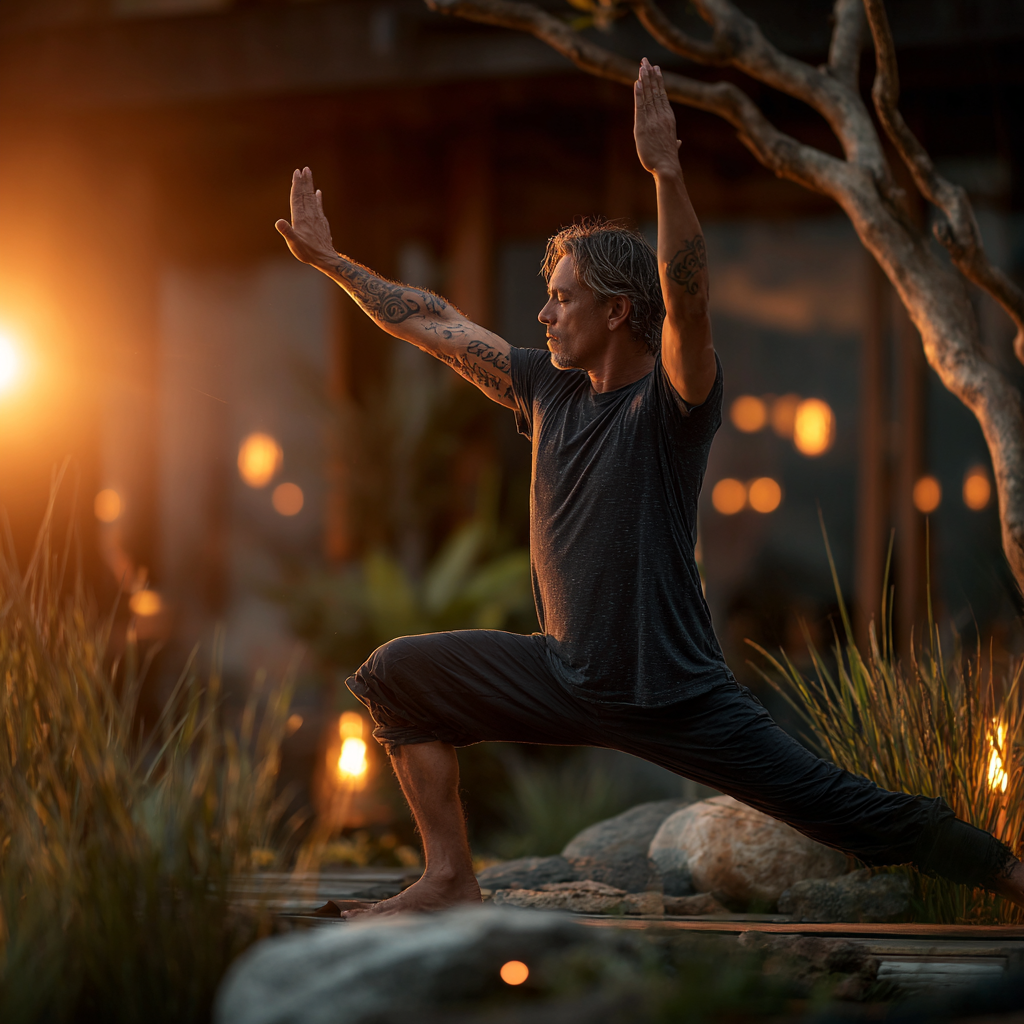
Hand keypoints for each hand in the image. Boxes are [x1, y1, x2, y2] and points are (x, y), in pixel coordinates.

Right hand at [275, 167, 335, 265]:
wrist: (325, 258)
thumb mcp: (294, 243)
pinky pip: (319, 207)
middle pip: (306, 194)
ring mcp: (317, 218)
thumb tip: (278, 222)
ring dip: (310, 186)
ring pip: (312, 198)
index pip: (297, 198)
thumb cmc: (307, 252)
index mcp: (300, 218)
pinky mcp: (322, 223)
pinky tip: (318, 193)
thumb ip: (287, 231)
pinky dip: (318, 199)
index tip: (296, 173)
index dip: (296, 185)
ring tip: (309, 175)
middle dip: (304, 181)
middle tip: (304, 169)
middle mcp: (309, 215)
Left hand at [634, 58, 680, 175]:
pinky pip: (640, 107)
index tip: (655, 69)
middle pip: (655, 91)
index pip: (662, 96)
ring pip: (648, 96)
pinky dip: (638, 94)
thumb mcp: (672, 147)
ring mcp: (652, 120)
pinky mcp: (643, 127)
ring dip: (644, 80)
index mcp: (668, 118)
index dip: (658, 81)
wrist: (667, 167)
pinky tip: (637, 83)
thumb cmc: (669, 160)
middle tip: (646, 60)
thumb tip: (678, 143)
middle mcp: (661, 116)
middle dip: (650, 75)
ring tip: (641, 66)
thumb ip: (675, 142)